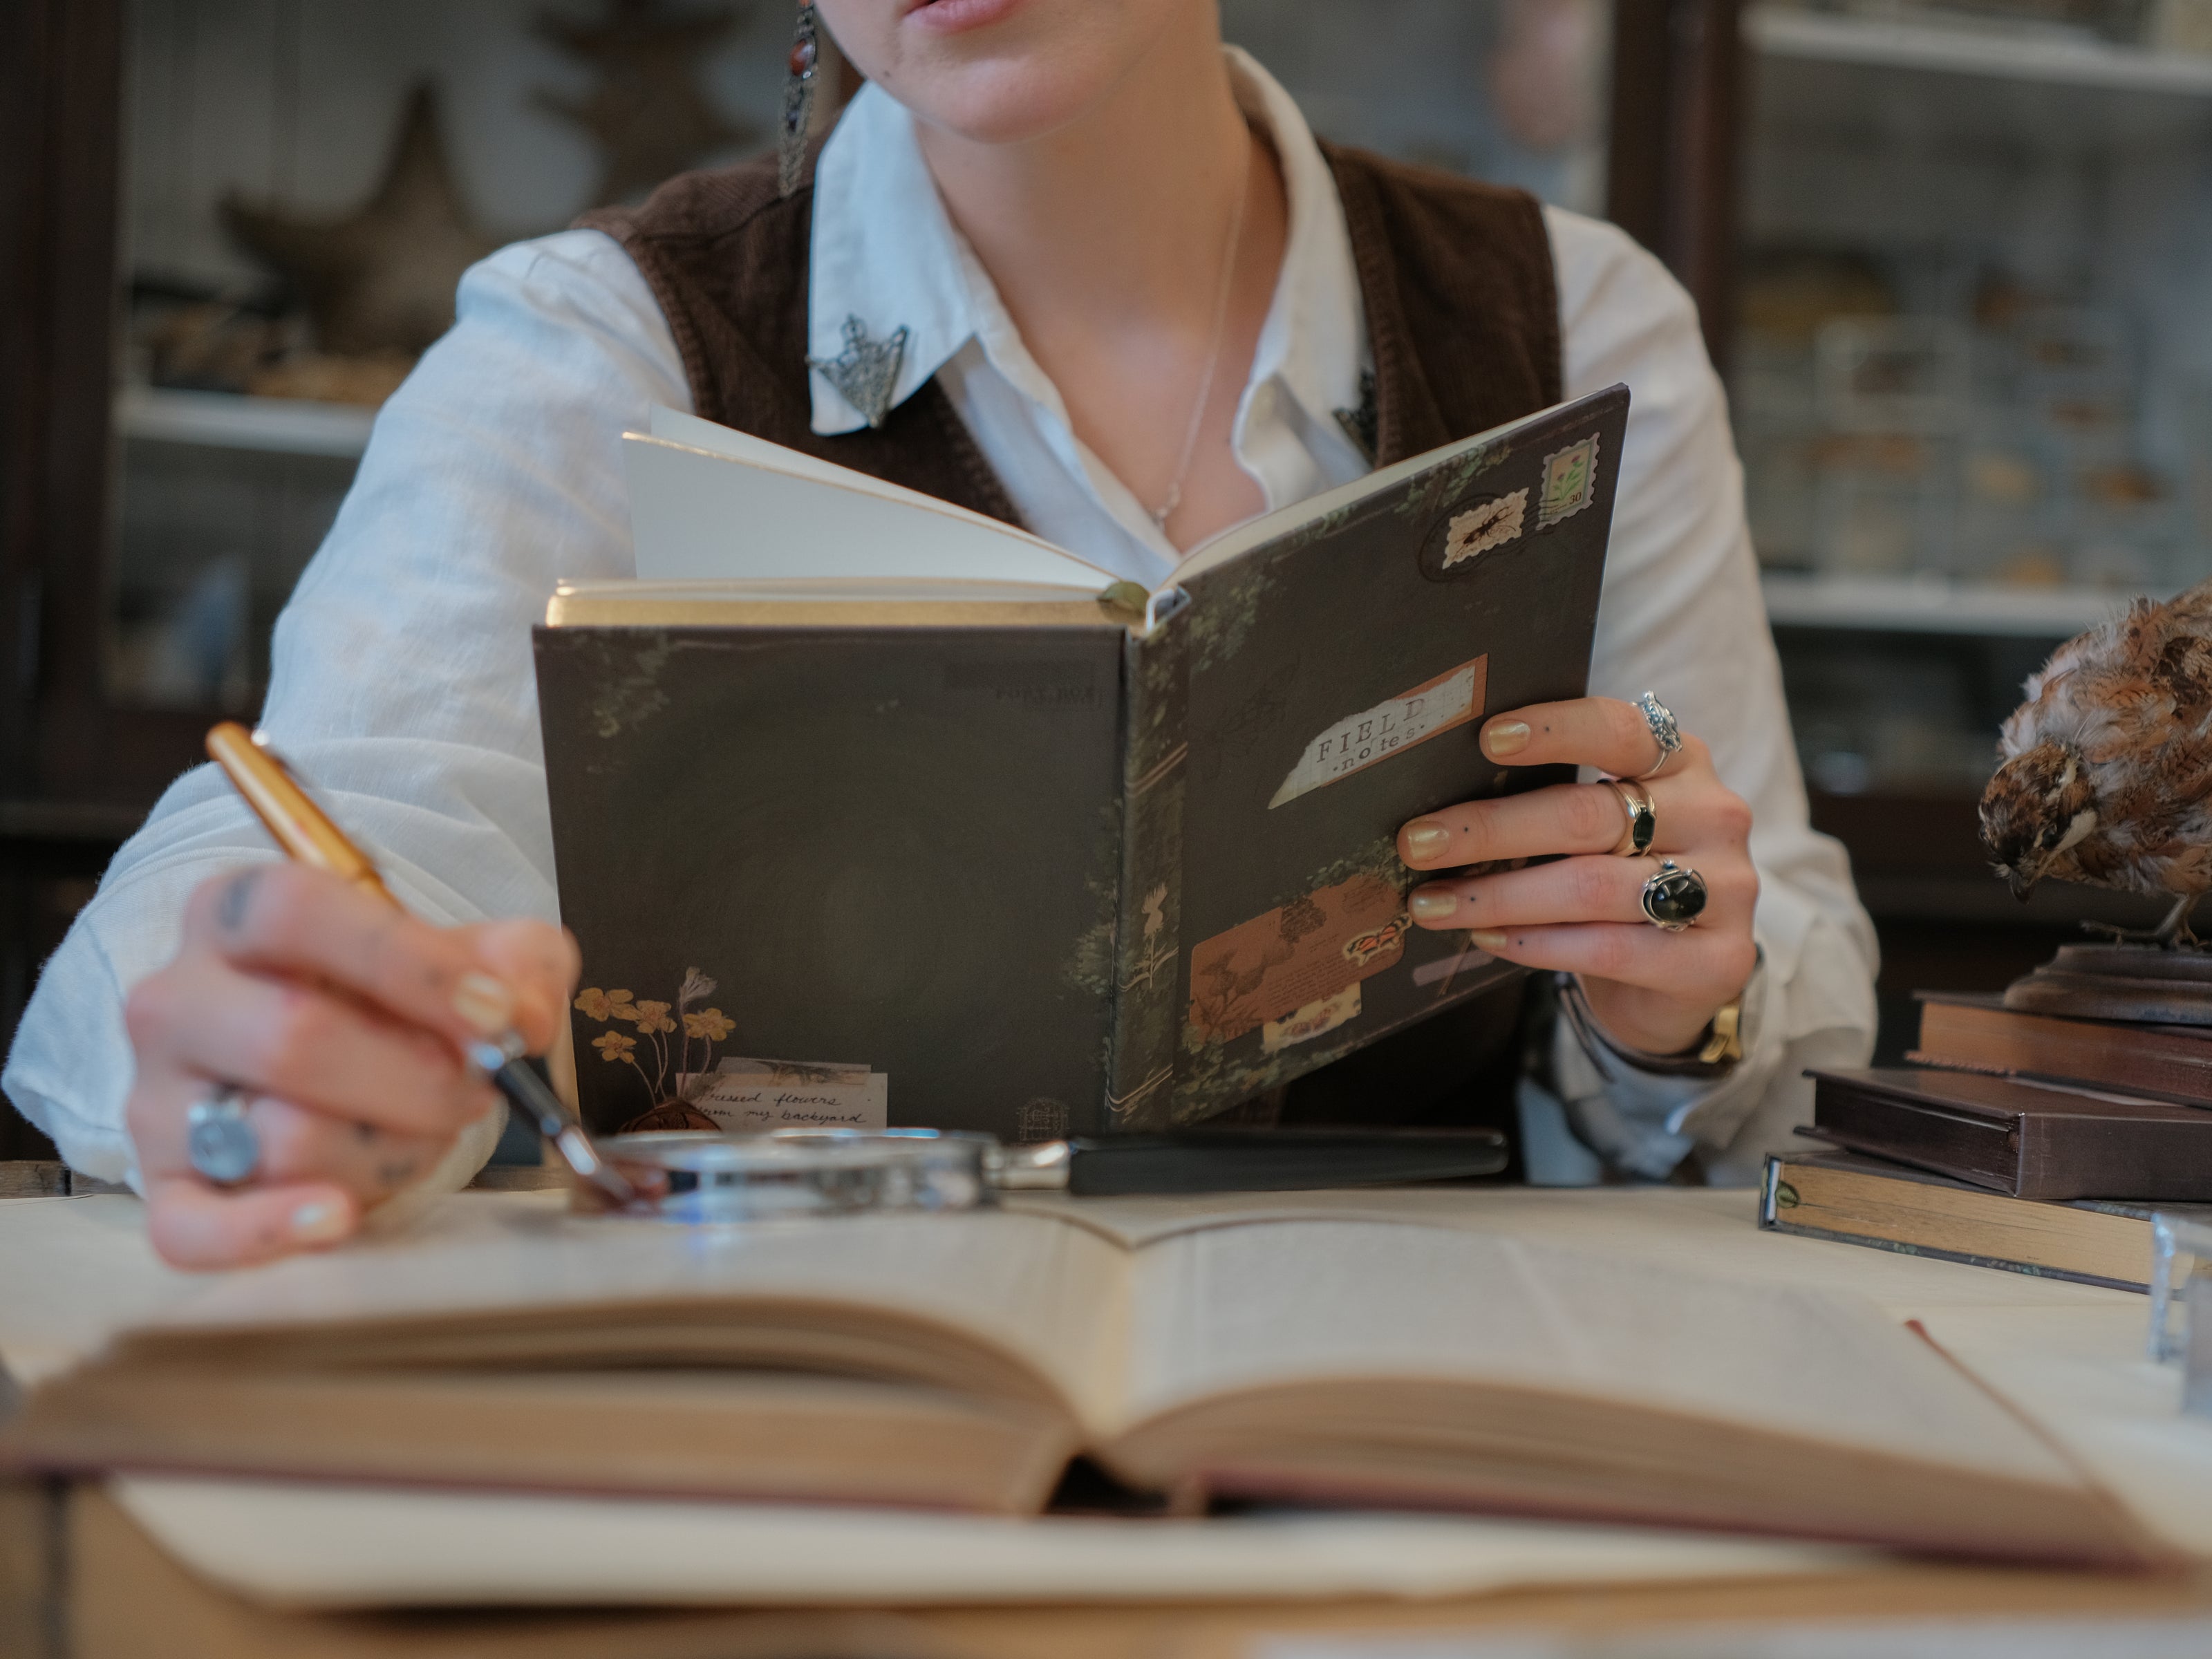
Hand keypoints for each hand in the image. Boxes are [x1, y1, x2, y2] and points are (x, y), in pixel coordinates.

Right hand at [123, 863, 578, 1268]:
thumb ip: (515, 963)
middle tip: (476, 1089)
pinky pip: (191, 1228)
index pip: (298, 913)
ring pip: (282, 1137)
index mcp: (238, 912)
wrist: (337, 1071)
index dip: (406, 964)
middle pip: (291, 1035)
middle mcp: (179, 997)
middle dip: (416, 1077)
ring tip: (418, 1133)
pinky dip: (269, 1231)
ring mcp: (161, 1097)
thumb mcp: (471, 956)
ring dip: (389, 1149)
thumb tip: (519, 1018)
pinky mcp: (166, 1187)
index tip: (492, 1014)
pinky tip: (336, 1217)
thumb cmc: (395, 1002)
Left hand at [1396, 697, 1757, 1056]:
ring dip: (1498, 895)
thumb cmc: (1622, 880)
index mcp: (1681, 762)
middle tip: (1417, 843)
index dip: (1554, 730)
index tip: (1487, 738)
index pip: (1619, 730)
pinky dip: (1535, 943)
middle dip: (1490, 829)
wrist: (1683, 978)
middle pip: (1588, 815)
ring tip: (1431, 904)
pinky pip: (1608, 947)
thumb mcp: (1599, 826)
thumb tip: (1440, 794)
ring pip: (1590, 886)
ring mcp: (1725, 888)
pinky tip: (1486, 938)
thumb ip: (1550, 798)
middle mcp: (1713, 815)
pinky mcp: (1717, 959)